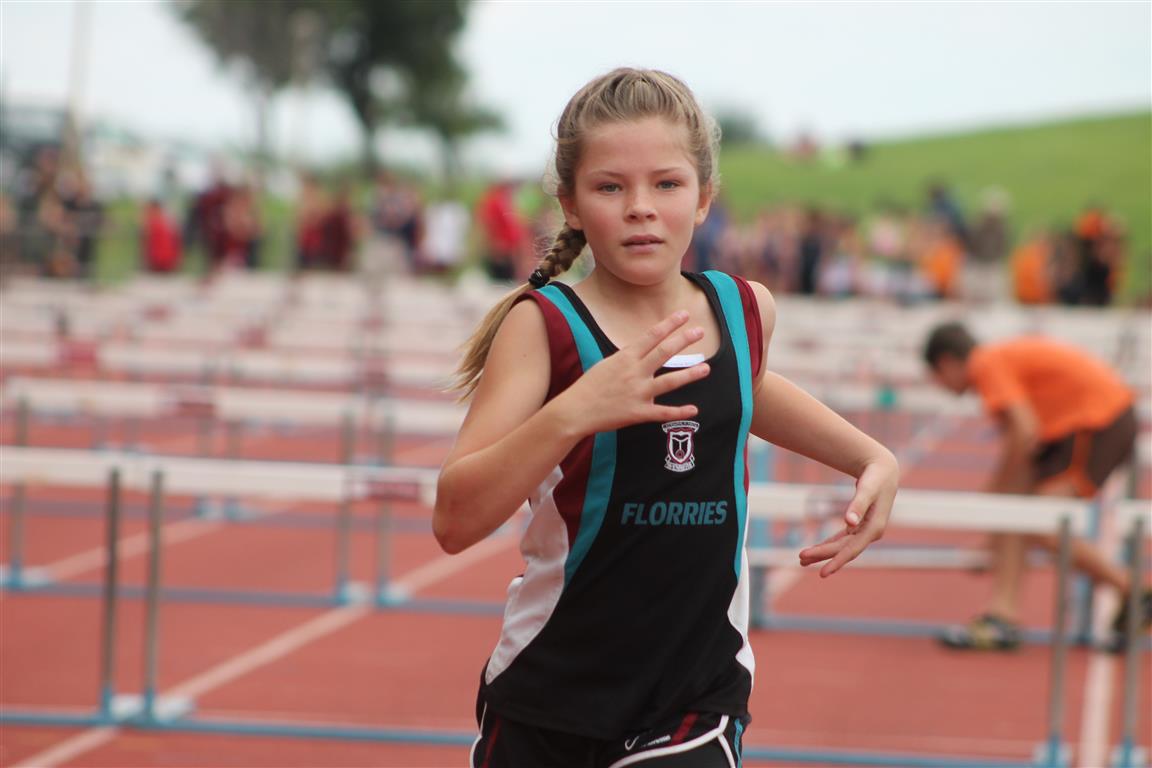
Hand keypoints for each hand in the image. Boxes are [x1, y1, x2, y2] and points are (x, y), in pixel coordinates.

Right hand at [556, 310, 710, 435]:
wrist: (575, 410)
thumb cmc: (589, 386)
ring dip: (689, 375)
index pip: (651, 336)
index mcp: (625, 357)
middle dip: (683, 340)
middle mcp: (634, 372)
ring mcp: (637, 393)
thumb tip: (643, 351)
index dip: (669, 324)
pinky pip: (662, 412)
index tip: (684, 314)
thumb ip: (628, 358)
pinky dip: (679, 412)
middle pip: (664, 353)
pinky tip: (694, 409)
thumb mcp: (607, 364)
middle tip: (700, 331)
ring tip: (706, 368)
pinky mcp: (638, 413)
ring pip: (669, 382)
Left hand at [798, 456, 896, 576]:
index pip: (852, 549)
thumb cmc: (876, 478)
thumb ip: (859, 504)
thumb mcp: (868, 488)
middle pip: (843, 549)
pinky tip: (816, 549)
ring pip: (841, 547)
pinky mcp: (859, 527)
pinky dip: (828, 544)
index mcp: (874, 528)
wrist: (884, 471)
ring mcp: (865, 531)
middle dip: (823, 555)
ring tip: (802, 559)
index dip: (837, 561)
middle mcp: (870, 534)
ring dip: (823, 553)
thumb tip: (850, 523)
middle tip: (801, 559)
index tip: (822, 573)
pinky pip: (842, 540)